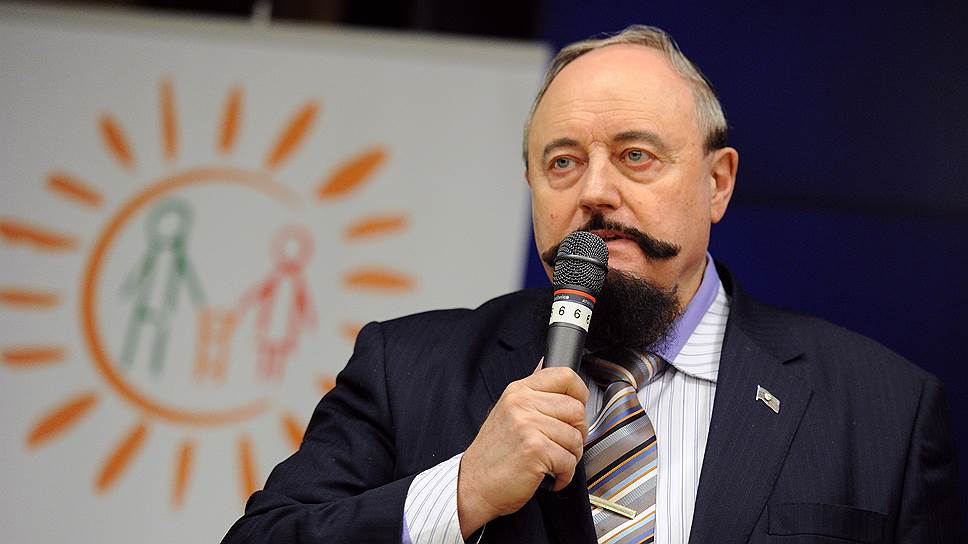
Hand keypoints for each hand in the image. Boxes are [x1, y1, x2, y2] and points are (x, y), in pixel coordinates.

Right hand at [457, 362, 587, 537]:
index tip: (577, 408)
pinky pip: (569, 461)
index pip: (565, 376)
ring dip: (570, 456)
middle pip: (576, 408)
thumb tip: (545, 365)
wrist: (474, 485)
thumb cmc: (493, 454)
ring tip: (552, 461)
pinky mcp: (535, 449)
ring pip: (576, 437)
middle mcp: (522, 403)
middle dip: (577, 432)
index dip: (580, 393)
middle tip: (562, 444)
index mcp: (518, 391)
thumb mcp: (508, 411)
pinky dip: (564, 474)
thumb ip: (531, 391)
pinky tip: (550, 474)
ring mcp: (528, 425)